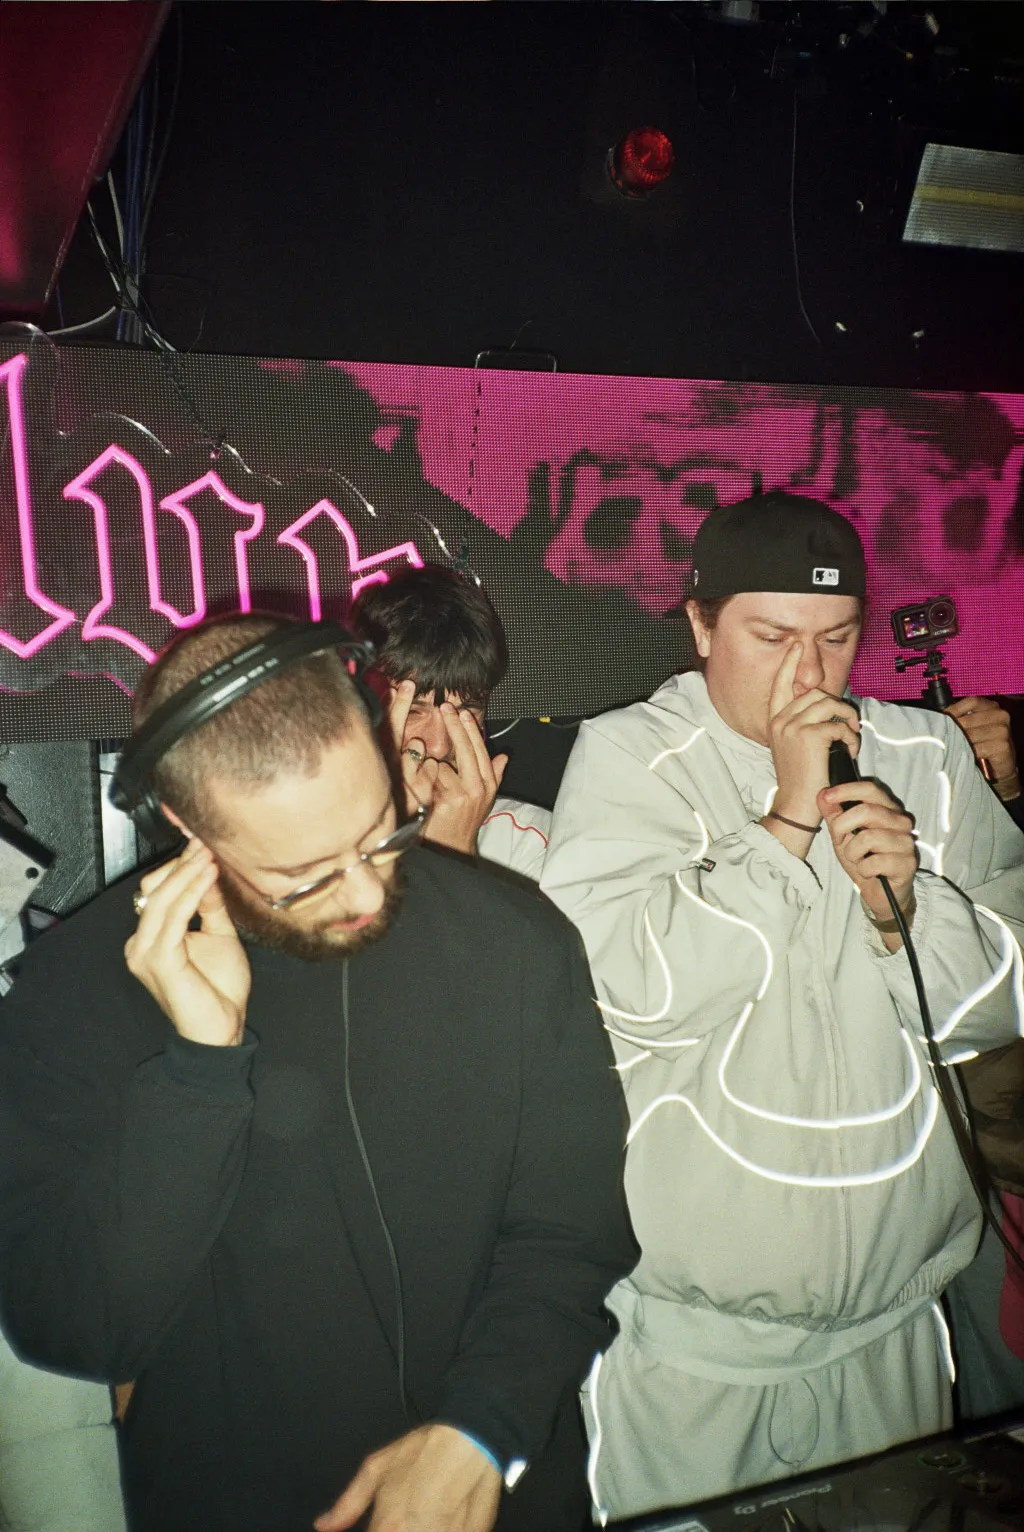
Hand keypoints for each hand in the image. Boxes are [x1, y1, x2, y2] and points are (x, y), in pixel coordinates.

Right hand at [124, 839, 250, 1045]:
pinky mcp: (159, 959)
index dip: (177, 868)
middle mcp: (140, 944)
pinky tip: (207, 877)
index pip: (156, 893)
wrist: (219, 1031)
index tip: (200, 847)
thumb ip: (209, 907)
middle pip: (155, 892)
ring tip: (207, 855)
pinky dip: (192, 893)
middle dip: (181, 865)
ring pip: (162, 900)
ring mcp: (146, 952)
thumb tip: (208, 874)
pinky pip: (174, 917)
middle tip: (203, 844)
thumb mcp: (217, 936)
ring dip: (187, 874)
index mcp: (151, 939)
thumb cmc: (217, 991)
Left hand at [314, 1423, 501, 1531]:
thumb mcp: (377, 1468)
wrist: (471, 1440)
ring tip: (420, 1519)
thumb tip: (324, 1525)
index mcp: (388, 1528)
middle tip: (400, 1521)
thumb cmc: (425, 1451)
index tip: (379, 1528)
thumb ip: (347, 1504)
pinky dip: (440, 1531)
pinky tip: (436, 1521)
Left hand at [387, 682, 507, 856]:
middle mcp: (478, 787)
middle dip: (456, 726)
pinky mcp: (448, 801)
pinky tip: (426, 791)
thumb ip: (494, 775)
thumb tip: (504, 757)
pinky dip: (426, 781)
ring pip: (444, 764)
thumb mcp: (483, 797)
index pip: (480, 750)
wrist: (454, 847)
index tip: (462, 712)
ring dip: (433, 768)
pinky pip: (433, 778)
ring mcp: (463, 794)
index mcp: (488, 783)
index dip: (471, 730)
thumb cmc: (464, 820)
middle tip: (446, 708)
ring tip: (431, 783)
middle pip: (467, 749)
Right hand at [765, 642, 860, 827]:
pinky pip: (839, 725)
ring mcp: (793, 726)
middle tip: (850, 724)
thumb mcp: (792, 746)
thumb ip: (800, 723)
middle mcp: (780, 720)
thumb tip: (823, 706)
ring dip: (848, 720)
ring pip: (829, 704)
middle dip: (839, 706)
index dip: (789, 664)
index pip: (780, 684)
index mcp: (775, 720)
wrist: (797, 802)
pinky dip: (850, 738)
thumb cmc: (800, 777)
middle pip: (815, 693)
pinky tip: (849, 751)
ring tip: (851, 738)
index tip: (796, 647)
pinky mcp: (810, 735)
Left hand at [818, 779, 917, 926]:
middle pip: (867, 811)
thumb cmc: (864, 861)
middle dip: (842, 826)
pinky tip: (869, 872)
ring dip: (853, 852)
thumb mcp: (843, 837)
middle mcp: (901, 822)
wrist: (882, 894)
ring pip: (868, 838)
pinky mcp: (908, 863)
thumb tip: (821, 794)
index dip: (847, 790)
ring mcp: (907, 842)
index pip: (871, 789)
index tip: (827, 796)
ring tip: (858, 859)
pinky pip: (875, 862)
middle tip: (840, 840)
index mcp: (887, 810)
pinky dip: (864, 869)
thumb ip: (834, 816)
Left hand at [946, 696, 1019, 799]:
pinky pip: (977, 748)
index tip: (941, 718)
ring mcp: (1003, 730)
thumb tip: (939, 717)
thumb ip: (962, 718)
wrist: (1000, 766)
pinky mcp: (1002, 746)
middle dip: (953, 729)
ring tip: (949, 747)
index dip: (955, 709)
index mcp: (992, 707)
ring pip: (971, 735)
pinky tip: (962, 756)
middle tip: (941, 737)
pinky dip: (967, 753)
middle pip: (969, 719)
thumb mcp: (973, 727)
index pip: (972, 701)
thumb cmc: (982, 744)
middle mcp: (1000, 715)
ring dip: (958, 742)